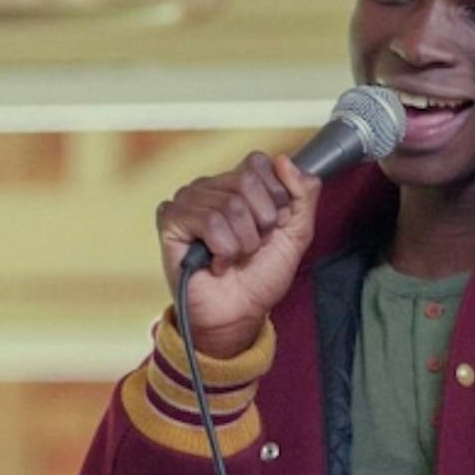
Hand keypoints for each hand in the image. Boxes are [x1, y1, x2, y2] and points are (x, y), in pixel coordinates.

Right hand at [156, 153, 319, 361]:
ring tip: (233, 257)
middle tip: (251, 246)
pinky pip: (208, 221)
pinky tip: (216, 261)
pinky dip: (222, 249)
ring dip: (242, 243)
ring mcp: (189, 200)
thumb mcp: (296, 234)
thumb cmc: (260, 277)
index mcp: (238, 184)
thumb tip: (285, 160)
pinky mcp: (171, 219)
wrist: (239, 314)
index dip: (275, 197)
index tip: (273, 227)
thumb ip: (303, 194)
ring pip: (230, 206)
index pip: (258, 163)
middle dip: (260, 224)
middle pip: (247, 182)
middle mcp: (211, 187)